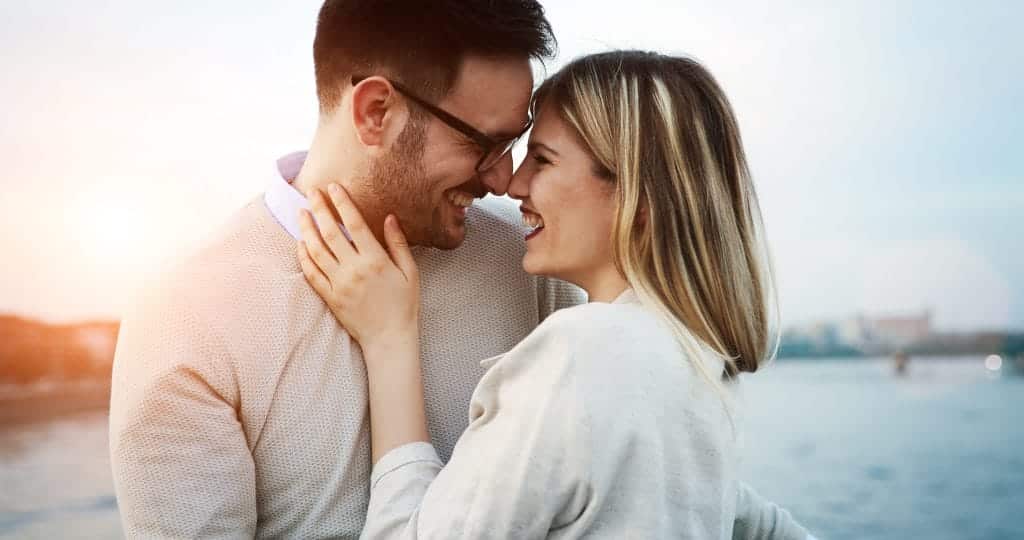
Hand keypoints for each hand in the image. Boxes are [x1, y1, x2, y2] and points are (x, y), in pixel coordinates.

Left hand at [297, 183, 420, 353]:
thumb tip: (389, 217)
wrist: (389, 338)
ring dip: (307, 229)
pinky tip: (300, 243)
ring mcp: (339, 284)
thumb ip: (398, 243)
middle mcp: (354, 270)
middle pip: (331, 233)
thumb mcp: (410, 272)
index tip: (334, 187)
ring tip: (301, 213)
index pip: (355, 224)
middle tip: (312, 192)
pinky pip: (312, 273)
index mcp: (375, 260)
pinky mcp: (330, 297)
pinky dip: (303, 256)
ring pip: (316, 251)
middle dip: (320, 209)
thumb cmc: (403, 304)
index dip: (343, 203)